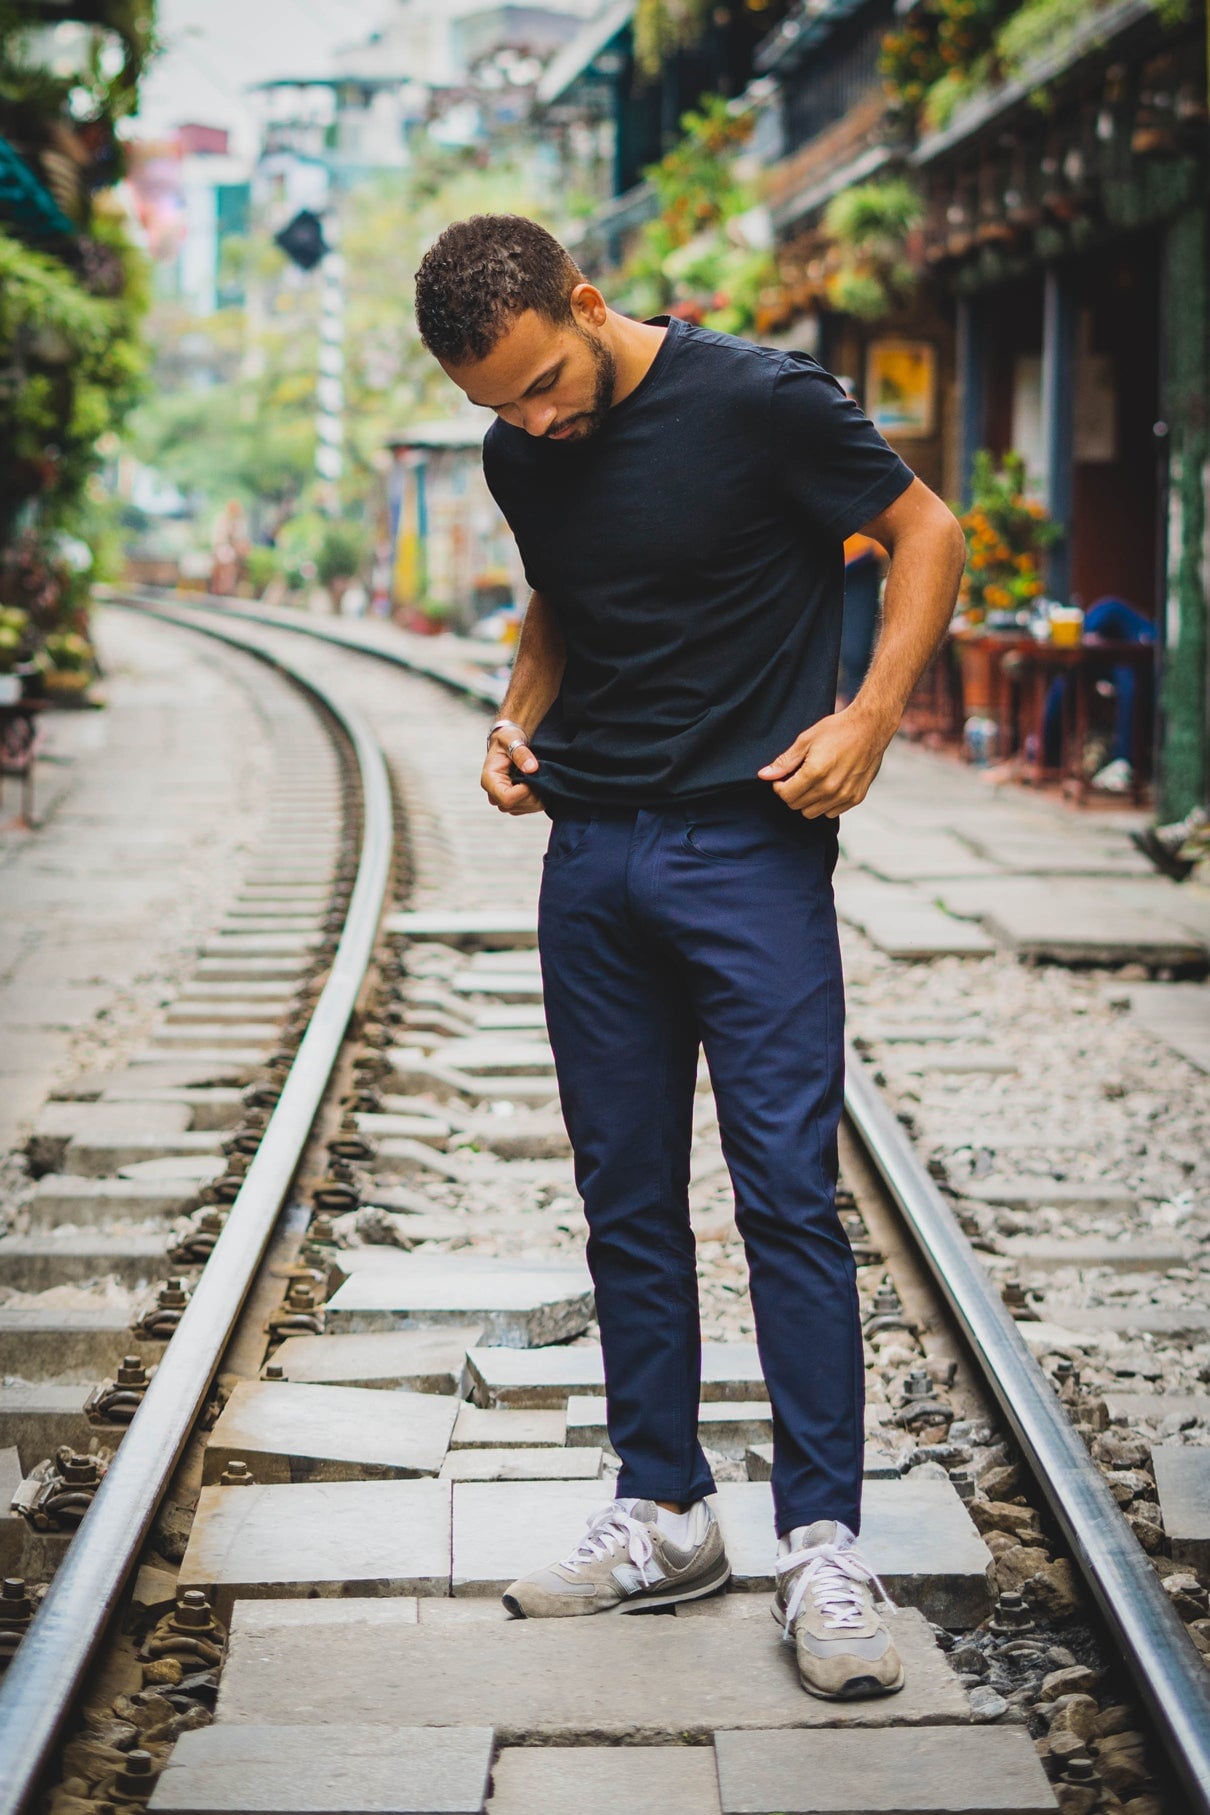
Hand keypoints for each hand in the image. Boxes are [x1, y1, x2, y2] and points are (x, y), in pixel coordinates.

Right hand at [481, 730, 545, 815]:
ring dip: (536, 795)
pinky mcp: (515, 802)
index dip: (523, 791)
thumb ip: (521, 753)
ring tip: (538, 777)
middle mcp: (494, 794)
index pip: (506, 798)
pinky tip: (539, 784)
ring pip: (523, 809)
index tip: (532, 775)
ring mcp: (504, 800)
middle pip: (515, 806)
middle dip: (531, 792)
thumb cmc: (508, 739)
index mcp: (489, 780)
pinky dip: (539, 798)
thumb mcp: (512, 739)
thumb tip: (532, 768)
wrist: (510, 742)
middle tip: (537, 774)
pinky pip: (529, 808)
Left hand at [758, 703, 892, 817]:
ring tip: (813, 782)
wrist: (870, 728)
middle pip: (796, 805)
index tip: (783, 777)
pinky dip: (825, 804)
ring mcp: (844, 795)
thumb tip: (764, 775)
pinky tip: (828, 786)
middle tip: (798, 777)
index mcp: (815, 772)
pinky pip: (831, 812)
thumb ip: (785, 761)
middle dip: (792, 793)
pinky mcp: (855, 798)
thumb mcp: (806, 740)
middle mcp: (830, 788)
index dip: (779, 786)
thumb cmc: (838, 730)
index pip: (785, 795)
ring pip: (812, 813)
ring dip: (807, 801)